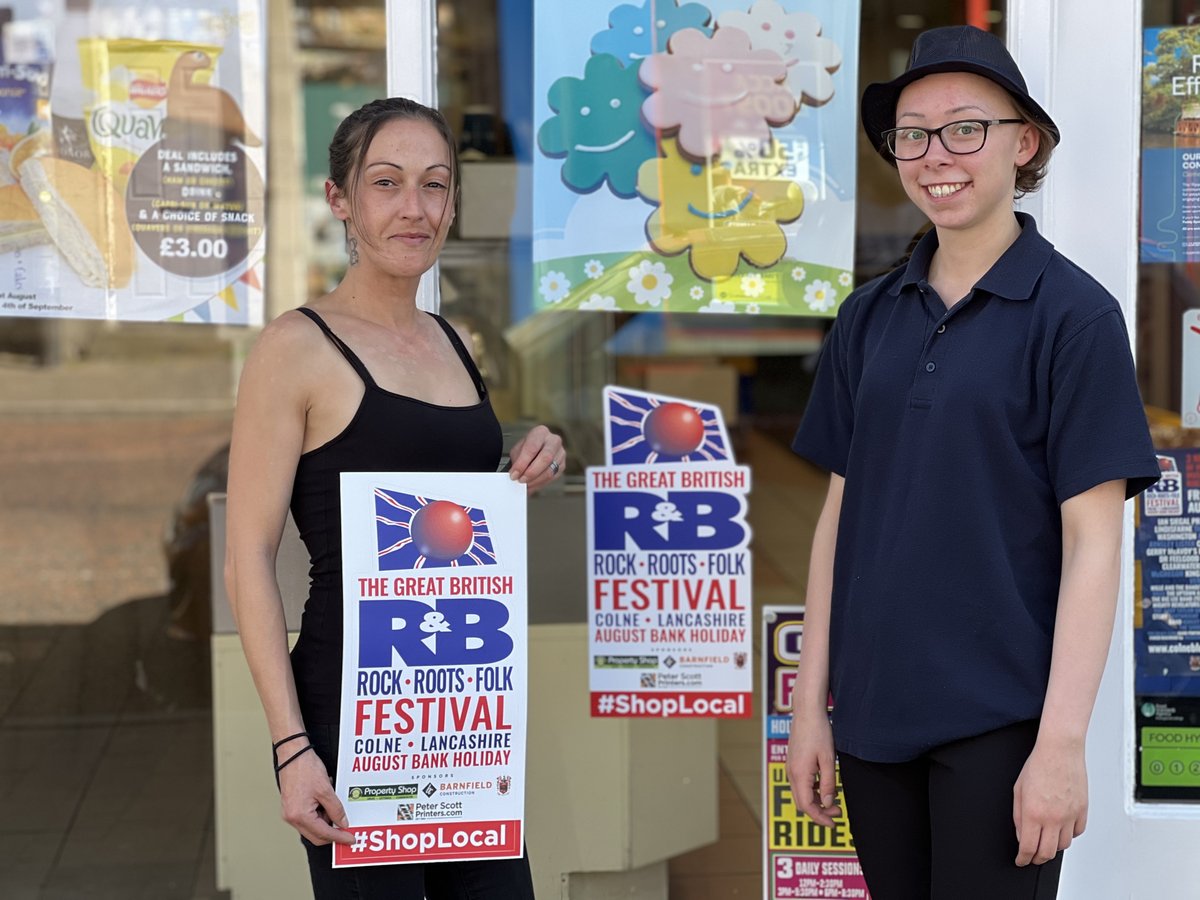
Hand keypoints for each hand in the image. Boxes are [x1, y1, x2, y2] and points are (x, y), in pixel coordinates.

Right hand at [279, 748, 353, 845]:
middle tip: (346, 830)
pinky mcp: (291, 807)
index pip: (323, 834)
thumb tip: (342, 823)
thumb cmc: (304, 768)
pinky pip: (308, 818)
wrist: (292, 754)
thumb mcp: (326, 790)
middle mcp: (292, 818)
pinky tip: (325, 801)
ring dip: (325, 821)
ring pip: (312, 827)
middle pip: (316, 835)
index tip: (349, 839)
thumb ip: (335, 809)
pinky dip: (319, 814)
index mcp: (299, 815)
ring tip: (333, 804)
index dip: (339, 837)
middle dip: (332, 833)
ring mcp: (290, 813)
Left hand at [507, 425, 563, 493]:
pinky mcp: (562, 465)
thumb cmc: (527, 448)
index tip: (514, 474)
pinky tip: (532, 485)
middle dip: (531, 472)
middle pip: (546, 458)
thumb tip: (515, 475)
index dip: (522, 463)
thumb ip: (517, 461)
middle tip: (521, 480)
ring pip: (550, 470)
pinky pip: (553, 477)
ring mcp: (561, 453)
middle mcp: (554, 441)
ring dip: (535, 480)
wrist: (537, 450)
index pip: (532, 448)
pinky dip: (540, 483)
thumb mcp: (518, 450)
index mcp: (541, 432)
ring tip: (525, 484)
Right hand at [786, 709, 840, 826]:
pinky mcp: (793, 762)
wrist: (806, 712)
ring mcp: (791, 767)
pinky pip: (800, 783)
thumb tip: (828, 802)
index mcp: (800, 774)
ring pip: (800, 793)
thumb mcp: (829, 759)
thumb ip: (829, 783)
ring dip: (816, 800)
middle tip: (837, 812)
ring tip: (834, 800)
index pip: (807, 806)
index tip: (834, 824)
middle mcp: (792, 773)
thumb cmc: (818, 732)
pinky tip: (825, 785)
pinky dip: (812, 790)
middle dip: (819, 811)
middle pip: (802, 803)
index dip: (820, 818)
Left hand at [1012, 738, 1086, 865]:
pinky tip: (1061, 829)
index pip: (1029, 847)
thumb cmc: (1038, 765)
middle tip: (1032, 857)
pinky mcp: (1082, 810)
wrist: (1060, 750)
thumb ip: (1018, 816)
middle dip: (1037, 858)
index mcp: (1034, 813)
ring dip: (1053, 847)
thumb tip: (1021, 835)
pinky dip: (1069, 835)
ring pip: (1064, 845)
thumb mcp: (1018, 790)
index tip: (1021, 860)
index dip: (1023, 859)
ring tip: (1046, 842)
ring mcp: (1070, 815)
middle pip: (1048, 852)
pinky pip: (1077, 832)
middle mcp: (1053, 817)